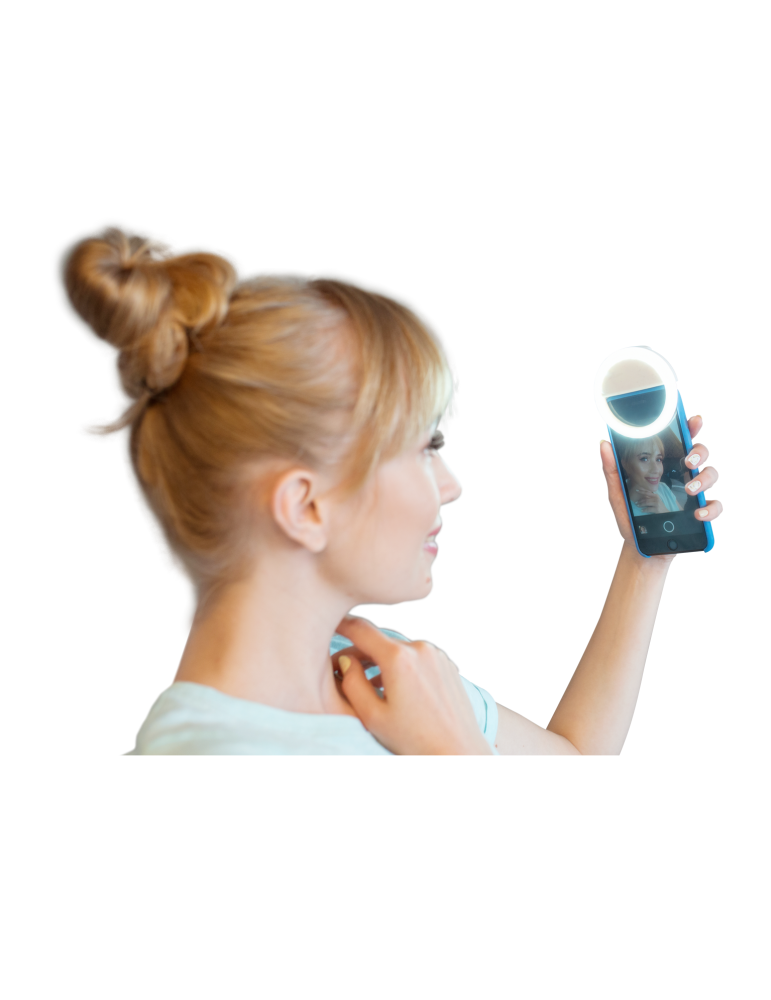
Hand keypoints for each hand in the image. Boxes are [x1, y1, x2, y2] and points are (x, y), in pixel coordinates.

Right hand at [330, 615, 493, 755]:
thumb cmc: (415, 740)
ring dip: (382, 662)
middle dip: (360, 653)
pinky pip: (417, 658)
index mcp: (399, 658)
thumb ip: (352, 683)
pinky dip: (402, 667)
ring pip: (399, 650)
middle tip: (343, 671)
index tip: (328, 625)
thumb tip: (346, 661)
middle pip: (380, 641)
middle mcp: (420, 648)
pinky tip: (397, 690)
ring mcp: (437, 655)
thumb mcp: (372, 717)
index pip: (360, 629)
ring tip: (371, 687)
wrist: (458, 752)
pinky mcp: (447, 664)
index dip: (340, 625)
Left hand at [599, 414, 722, 558]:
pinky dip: (710, 508)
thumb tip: (604, 445)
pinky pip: (715, 506)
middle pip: (701, 453)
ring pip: (712, 475)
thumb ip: (612, 469)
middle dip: (699, 452)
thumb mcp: (617, 493)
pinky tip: (698, 514)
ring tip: (689, 490)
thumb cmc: (630, 516)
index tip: (694, 420)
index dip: (690, 428)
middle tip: (687, 462)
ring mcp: (694, 494)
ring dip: (704, 479)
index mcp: (665, 466)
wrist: (640, 547)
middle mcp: (682, 476)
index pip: (680, 442)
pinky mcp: (700, 514)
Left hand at [633, 487, 668, 513]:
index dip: (642, 491)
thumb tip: (642, 496)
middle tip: (636, 502)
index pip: (648, 492)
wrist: (665, 512)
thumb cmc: (659, 506)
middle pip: (646, 498)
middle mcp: (656, 499)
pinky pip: (648, 509)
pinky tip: (642, 510)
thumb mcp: (656, 500)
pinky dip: (644, 510)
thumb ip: (650, 498)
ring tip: (637, 505)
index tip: (637, 490)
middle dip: (640, 500)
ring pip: (646, 503)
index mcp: (656, 496)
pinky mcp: (656, 509)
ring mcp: (656, 504)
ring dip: (641, 504)